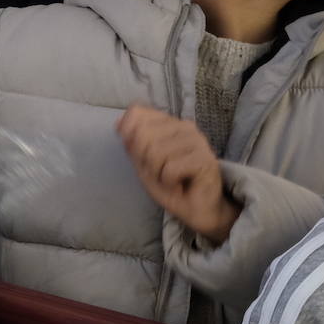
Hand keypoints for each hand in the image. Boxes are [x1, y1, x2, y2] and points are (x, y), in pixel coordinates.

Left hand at [116, 104, 239, 243]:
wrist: (197, 210)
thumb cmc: (171, 186)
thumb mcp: (143, 165)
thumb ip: (133, 144)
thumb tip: (119, 123)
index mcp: (168, 123)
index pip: (136, 113)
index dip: (128, 135)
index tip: (141, 155)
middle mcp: (184, 126)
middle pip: (142, 134)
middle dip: (144, 160)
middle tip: (160, 172)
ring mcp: (196, 140)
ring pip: (155, 152)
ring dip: (157, 173)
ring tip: (171, 179)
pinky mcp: (204, 159)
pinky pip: (170, 169)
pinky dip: (169, 182)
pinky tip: (180, 184)